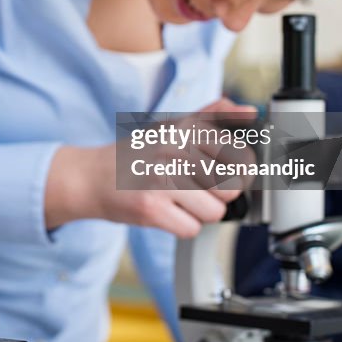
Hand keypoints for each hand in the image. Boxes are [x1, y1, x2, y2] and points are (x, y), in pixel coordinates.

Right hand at [43, 98, 253, 235]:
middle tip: (195, 187)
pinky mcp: (150, 208)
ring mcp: (162, 180)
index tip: (222, 172)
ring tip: (179, 200)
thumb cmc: (136, 153)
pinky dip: (182, 226)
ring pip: (214, 212)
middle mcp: (175, 150)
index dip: (238, 171)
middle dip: (218, 194)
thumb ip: (213, 115)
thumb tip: (251, 111)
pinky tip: (167, 211)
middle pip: (232, 188)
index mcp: (186, 128)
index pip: (242, 158)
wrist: (91, 177)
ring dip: (200, 212)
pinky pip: (191, 229)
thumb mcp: (172, 125)